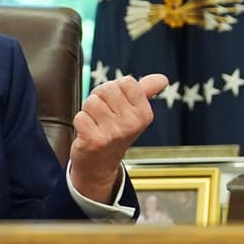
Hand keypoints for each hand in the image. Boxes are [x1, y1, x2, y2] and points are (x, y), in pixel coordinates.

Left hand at [68, 73, 170, 201]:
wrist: (100, 164)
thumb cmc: (115, 131)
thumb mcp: (134, 113)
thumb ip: (146, 92)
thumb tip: (163, 79)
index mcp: (144, 114)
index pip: (126, 81)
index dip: (116, 89)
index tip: (116, 104)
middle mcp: (132, 124)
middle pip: (106, 88)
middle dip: (100, 98)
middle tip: (103, 115)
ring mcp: (114, 133)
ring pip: (91, 101)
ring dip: (88, 111)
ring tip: (96, 124)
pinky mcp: (95, 141)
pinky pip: (80, 116)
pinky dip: (80, 122)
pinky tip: (88, 133)